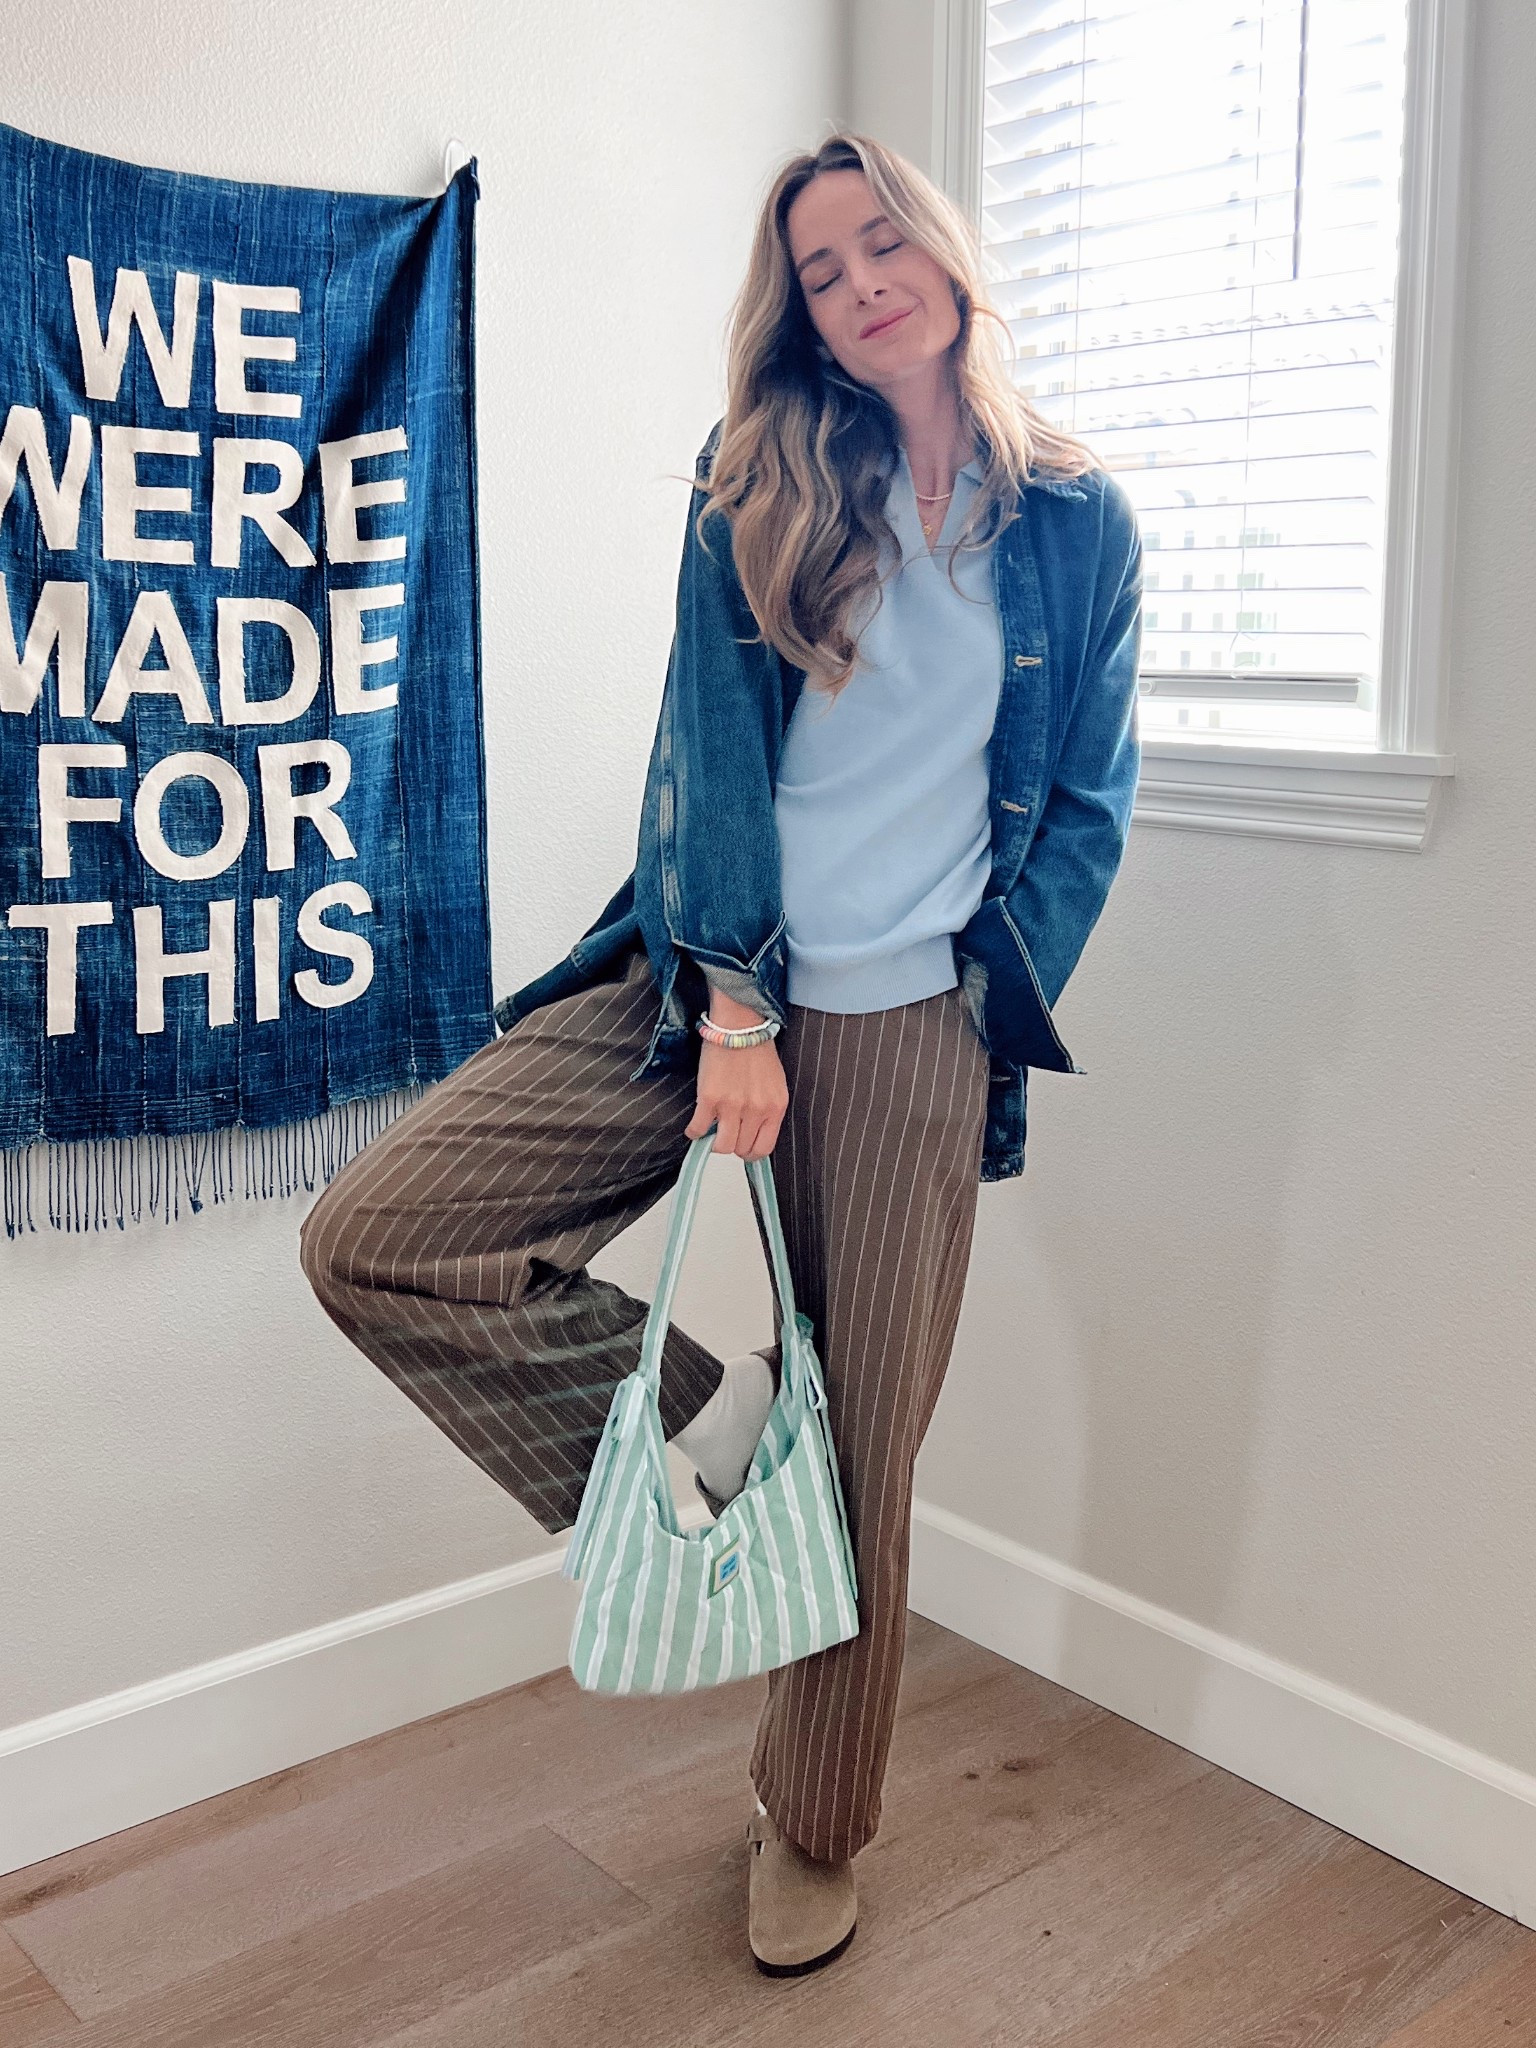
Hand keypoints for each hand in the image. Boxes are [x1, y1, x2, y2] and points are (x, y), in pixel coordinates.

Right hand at [685, 992, 788, 1160]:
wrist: (739, 1026)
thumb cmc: (756, 1050)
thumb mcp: (774, 1085)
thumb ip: (767, 1110)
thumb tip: (753, 1132)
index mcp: (775, 1107)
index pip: (764, 1148)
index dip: (751, 1153)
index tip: (744, 1149)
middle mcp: (756, 1110)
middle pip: (741, 1149)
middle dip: (732, 1144)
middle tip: (726, 1133)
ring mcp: (732, 1105)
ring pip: (722, 1146)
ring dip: (714, 1142)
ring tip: (712, 1130)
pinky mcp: (709, 1098)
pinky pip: (699, 1129)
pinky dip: (694, 1132)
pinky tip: (695, 1126)